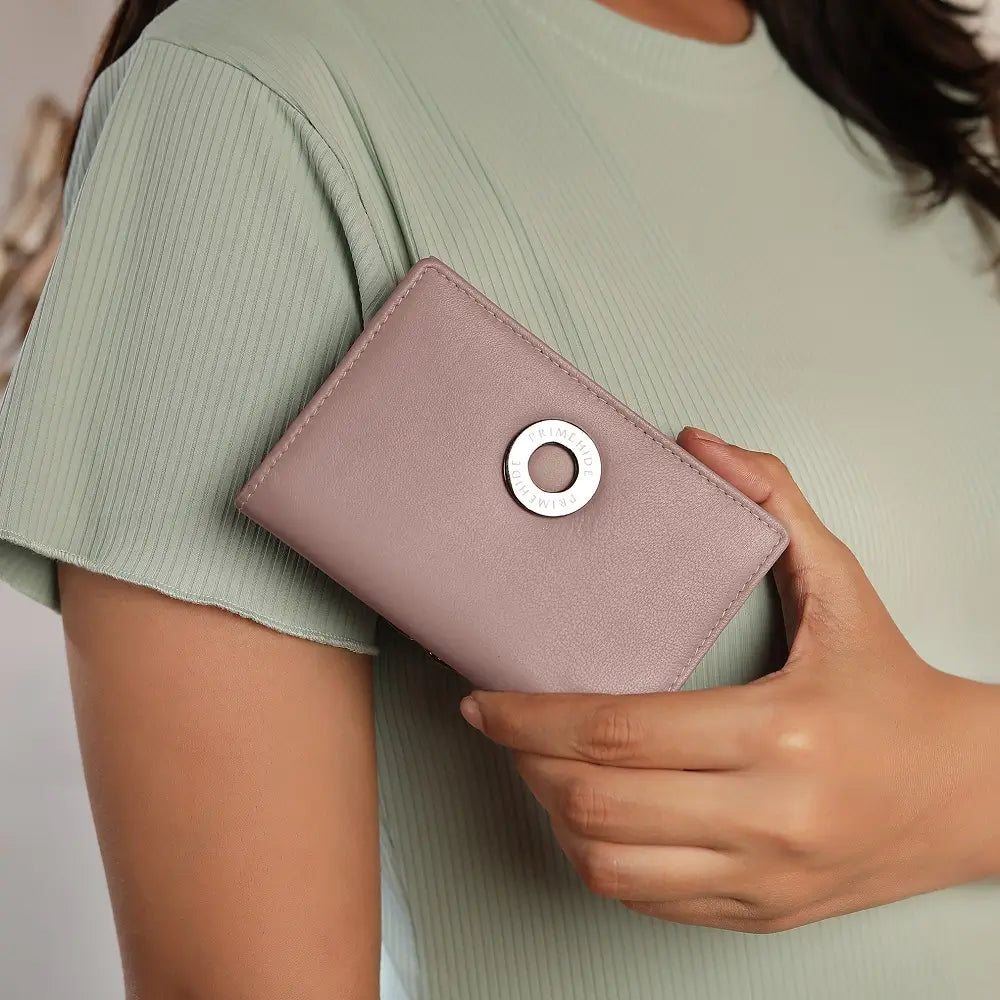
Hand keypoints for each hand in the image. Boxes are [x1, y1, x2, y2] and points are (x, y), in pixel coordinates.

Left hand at [460, 428, 999, 932]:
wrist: (971, 792)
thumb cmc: (896, 690)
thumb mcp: (842, 584)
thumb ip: (773, 501)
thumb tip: (702, 445)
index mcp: (779, 731)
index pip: (616, 730)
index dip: (529, 715)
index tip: (485, 700)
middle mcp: (768, 815)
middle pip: (595, 802)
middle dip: (526, 760)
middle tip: (504, 725)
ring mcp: (760, 875)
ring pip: (607, 864)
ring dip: (551, 812)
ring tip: (539, 766)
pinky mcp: (758, 911)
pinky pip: (643, 900)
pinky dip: (595, 856)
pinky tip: (588, 815)